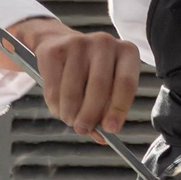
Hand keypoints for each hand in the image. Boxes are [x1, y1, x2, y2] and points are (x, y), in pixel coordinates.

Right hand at [0, 16, 141, 139]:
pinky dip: (55, 105)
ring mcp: (79, 43)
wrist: (60, 42)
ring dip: (69, 113)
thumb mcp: (107, 85)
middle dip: (89, 116)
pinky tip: (58, 106)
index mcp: (126, 52)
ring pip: (73, 91)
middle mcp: (105, 43)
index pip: (126, 83)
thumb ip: (106, 110)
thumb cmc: (90, 70)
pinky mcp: (55, 50)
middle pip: (99, 87)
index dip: (118, 109)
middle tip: (82, 129)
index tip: (110, 130)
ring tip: (69, 118)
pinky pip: (54, 88)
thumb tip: (101, 137)